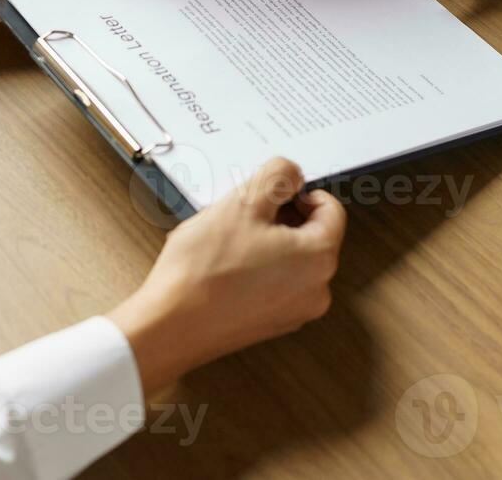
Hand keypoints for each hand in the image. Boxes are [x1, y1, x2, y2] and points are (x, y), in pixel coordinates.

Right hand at [107, 157, 345, 395]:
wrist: (170, 327)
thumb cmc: (205, 270)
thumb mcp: (243, 202)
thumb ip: (278, 176)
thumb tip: (292, 174)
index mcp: (319, 259)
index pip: (331, 210)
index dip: (300, 192)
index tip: (272, 192)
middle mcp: (316, 291)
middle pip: (310, 236)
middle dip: (278, 218)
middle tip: (242, 214)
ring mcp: (293, 312)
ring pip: (289, 259)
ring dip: (264, 242)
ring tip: (227, 241)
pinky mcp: (269, 324)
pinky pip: (273, 284)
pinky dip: (255, 268)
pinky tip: (222, 266)